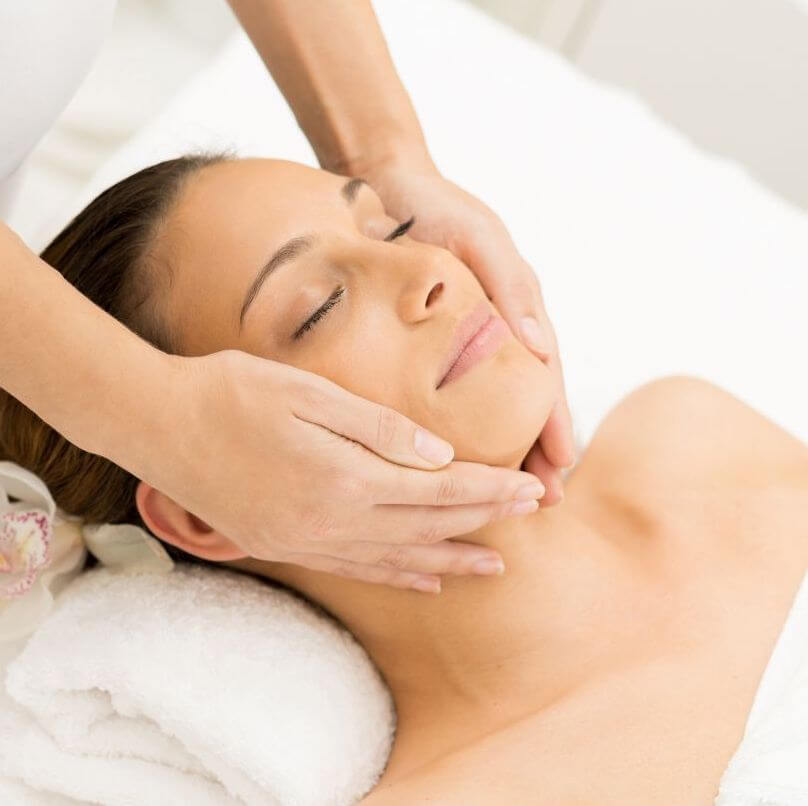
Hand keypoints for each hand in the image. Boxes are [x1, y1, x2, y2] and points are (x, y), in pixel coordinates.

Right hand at [147, 350, 543, 592]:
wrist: (158, 426)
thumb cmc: (232, 393)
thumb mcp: (310, 394)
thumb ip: (380, 428)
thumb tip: (441, 455)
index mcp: (346, 478)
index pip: (440, 490)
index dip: (491, 489)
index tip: (532, 487)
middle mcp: (333, 522)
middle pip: (429, 527)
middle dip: (485, 519)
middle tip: (532, 513)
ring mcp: (309, 542)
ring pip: (400, 559)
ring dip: (451, 559)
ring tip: (493, 565)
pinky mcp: (287, 546)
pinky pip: (359, 570)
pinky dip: (400, 576)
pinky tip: (425, 579)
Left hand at [361, 157, 576, 502]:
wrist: (385, 182)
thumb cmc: (437, 206)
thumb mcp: (480, 238)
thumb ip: (511, 287)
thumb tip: (538, 348)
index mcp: (516, 311)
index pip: (545, 381)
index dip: (554, 426)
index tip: (560, 470)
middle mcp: (494, 332)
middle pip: (522, 403)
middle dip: (535, 451)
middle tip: (541, 501)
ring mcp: (461, 339)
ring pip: (487, 405)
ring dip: (500, 448)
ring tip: (501, 492)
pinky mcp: (425, 342)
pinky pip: (445, 391)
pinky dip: (455, 425)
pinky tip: (448, 455)